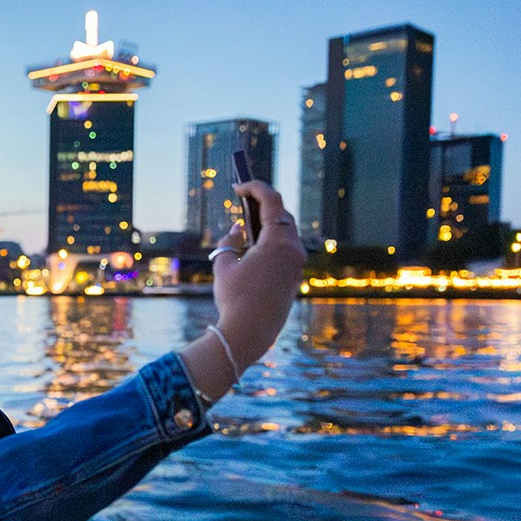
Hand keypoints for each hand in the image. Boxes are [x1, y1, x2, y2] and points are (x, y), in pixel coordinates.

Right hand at [179, 180, 304, 397]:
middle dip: (262, 204)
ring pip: (286, 232)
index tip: (238, 187)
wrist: (249, 333)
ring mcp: (296, 264)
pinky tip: (255, 245)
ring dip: (268, 223)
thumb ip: (229, 241)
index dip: (255, 187)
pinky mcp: (295, 277)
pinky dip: (272, 240)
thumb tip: (238, 229)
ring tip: (247, 221)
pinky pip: (287, 249)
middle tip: (242, 200)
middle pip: (282, 214)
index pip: (272, 200)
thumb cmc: (233, 298)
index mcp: (277, 242)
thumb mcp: (223, 264)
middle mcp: (293, 249)